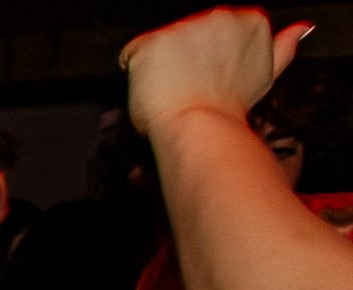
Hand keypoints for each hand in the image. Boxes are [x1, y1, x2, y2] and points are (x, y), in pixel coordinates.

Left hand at [122, 7, 310, 136]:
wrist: (202, 128)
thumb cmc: (229, 108)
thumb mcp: (266, 73)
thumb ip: (282, 47)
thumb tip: (302, 29)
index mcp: (250, 20)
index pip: (215, 32)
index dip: (207, 57)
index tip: (212, 76)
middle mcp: (218, 15)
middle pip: (188, 34)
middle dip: (184, 58)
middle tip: (194, 85)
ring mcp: (184, 27)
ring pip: (162, 45)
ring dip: (162, 66)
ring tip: (178, 89)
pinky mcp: (152, 41)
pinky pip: (132, 56)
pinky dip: (137, 74)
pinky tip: (156, 89)